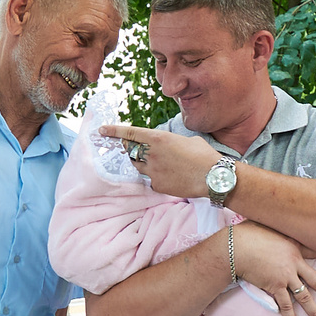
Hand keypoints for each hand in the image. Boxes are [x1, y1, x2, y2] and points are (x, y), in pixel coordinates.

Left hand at [98, 122, 222, 198]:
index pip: (130, 133)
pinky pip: (151, 181)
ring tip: (164, 165)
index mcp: (158, 138)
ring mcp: (153, 171)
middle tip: (139, 150)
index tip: (101, 130)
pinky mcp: (157, 185)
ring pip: (139, 167)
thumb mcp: (187, 140)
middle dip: (133, 150)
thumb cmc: (204, 155)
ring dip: (145, 164)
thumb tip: (167, 146)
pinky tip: (173, 178)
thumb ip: (171, 142)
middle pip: (132, 152)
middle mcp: (152, 154)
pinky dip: (157, 179)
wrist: (214, 177)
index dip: (114, 131)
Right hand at [226, 222, 315, 315]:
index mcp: (296, 247)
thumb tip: (278, 221)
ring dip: (314, 313)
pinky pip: (285, 305)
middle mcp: (295, 264)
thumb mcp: (270, 226)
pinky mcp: (274, 286)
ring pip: (305, 298)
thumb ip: (279, 229)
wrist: (236, 247)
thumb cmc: (249, 233)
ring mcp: (285, 277)